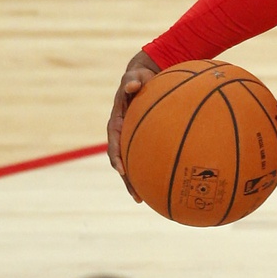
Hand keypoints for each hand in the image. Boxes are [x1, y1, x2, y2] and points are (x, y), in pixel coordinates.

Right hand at [107, 49, 159, 199]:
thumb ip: (132, 80)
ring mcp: (130, 139)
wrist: (141, 79)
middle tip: (136, 196)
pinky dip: (151, 170)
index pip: (114, 142)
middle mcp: (121, 134)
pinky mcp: (141, 140)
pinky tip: (162, 184)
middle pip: (121, 161)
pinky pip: (145, 157)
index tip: (122, 170)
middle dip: (127, 180)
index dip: (116, 157)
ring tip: (145, 200)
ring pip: (132, 164)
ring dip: (136, 182)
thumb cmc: (139, 78)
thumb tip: (131, 85)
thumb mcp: (134, 76)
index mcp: (117, 121)